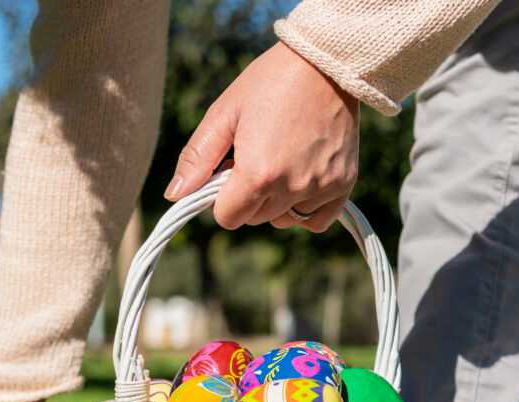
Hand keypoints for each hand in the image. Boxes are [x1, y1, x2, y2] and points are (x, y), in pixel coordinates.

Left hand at [164, 42, 359, 231]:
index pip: (227, 217)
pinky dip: (305, 209)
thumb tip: (175, 195)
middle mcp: (292, 188)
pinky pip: (315, 220)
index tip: (229, 172)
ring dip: (276, 203)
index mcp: (257, 173)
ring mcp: (321, 188)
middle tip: (256, 157)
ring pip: (283, 220)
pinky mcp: (343, 185)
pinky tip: (302, 180)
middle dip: (247, 196)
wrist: (326, 63)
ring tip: (281, 162)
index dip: (221, 197)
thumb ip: (197, 158)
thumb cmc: (270, 82)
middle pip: (255, 218)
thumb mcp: (225, 113)